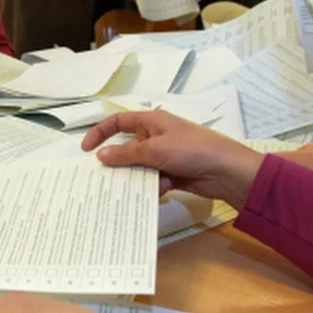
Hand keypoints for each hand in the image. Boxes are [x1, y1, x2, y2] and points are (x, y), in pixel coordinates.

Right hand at [82, 110, 262, 205]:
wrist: (226, 171)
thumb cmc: (192, 150)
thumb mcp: (155, 149)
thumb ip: (126, 153)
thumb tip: (101, 155)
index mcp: (152, 121)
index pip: (119, 121)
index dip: (101, 133)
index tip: (86, 151)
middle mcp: (157, 136)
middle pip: (128, 148)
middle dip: (119, 163)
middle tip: (105, 178)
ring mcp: (166, 156)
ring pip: (140, 167)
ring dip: (138, 177)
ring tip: (134, 187)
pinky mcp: (173, 174)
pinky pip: (154, 180)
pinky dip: (155, 186)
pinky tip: (161, 191)